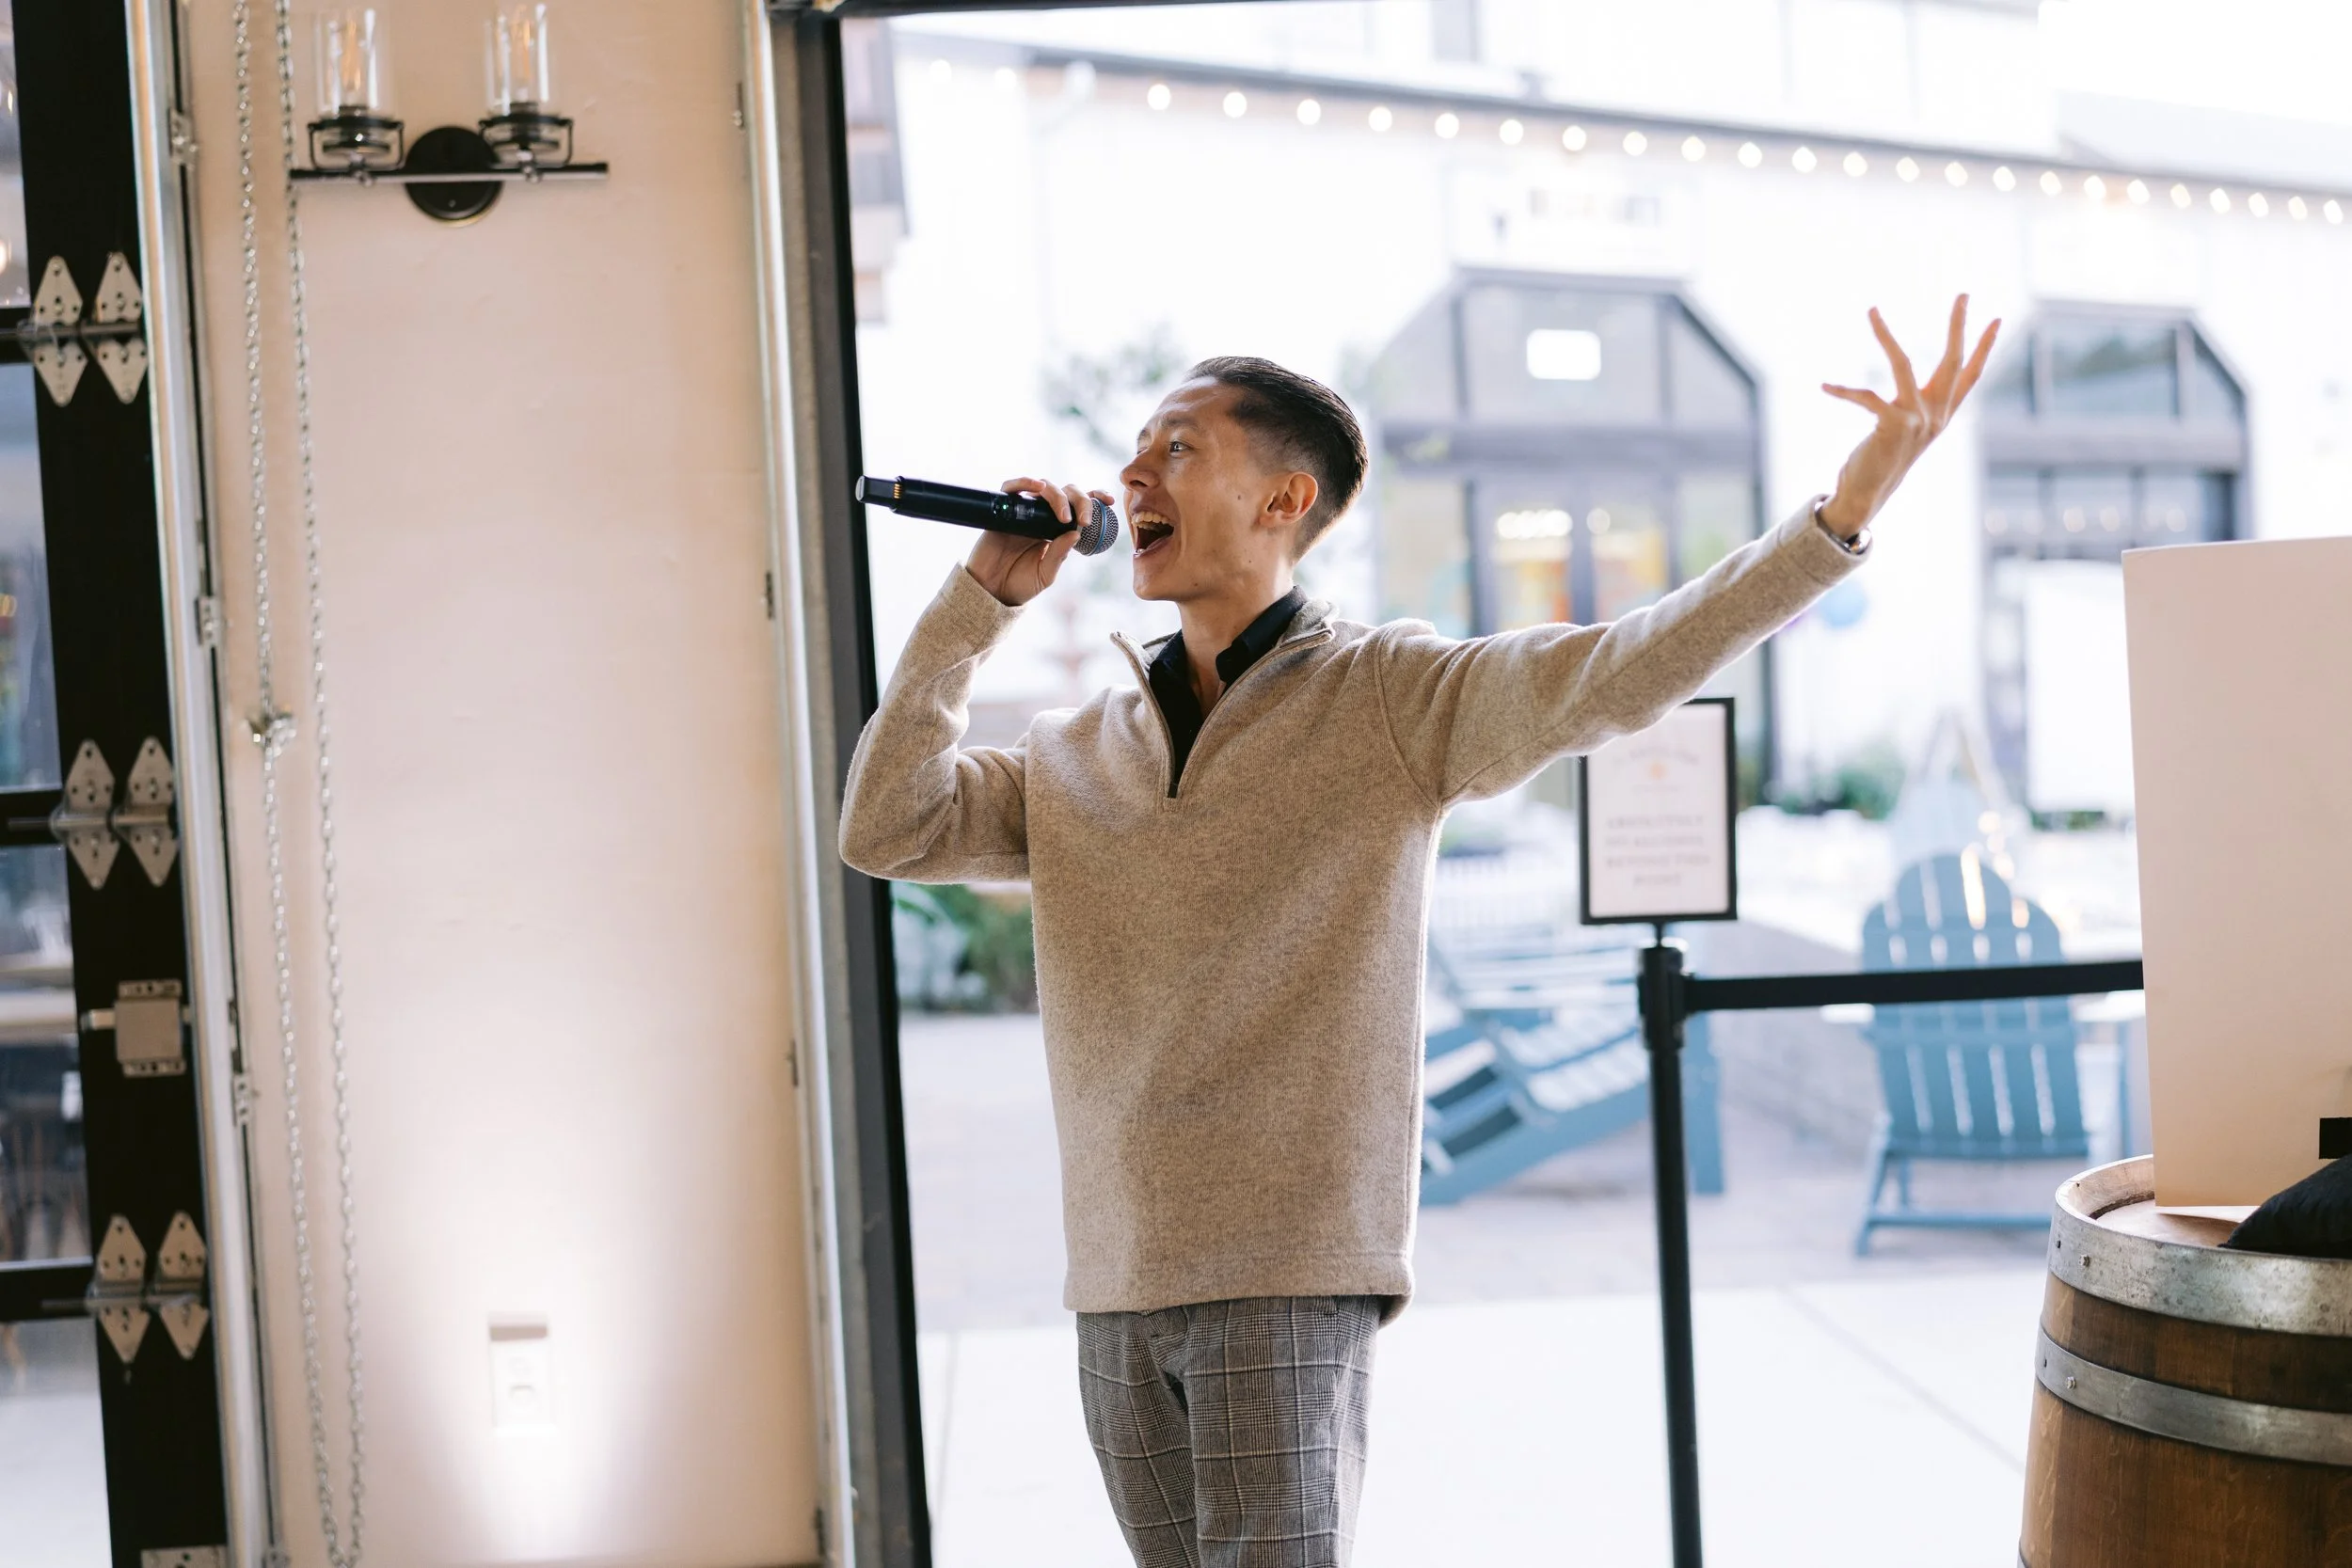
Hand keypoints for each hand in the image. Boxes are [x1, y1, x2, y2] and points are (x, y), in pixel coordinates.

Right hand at [966, 478, 1110, 606]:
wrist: (991, 591)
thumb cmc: (1020, 584)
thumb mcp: (1046, 573)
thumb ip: (1059, 554)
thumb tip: (1076, 533)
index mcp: (1057, 529)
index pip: (1078, 505)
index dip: (1094, 498)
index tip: (1109, 501)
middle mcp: (1042, 516)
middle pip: (1065, 492)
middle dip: (1080, 500)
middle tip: (1085, 520)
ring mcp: (1023, 511)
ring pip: (1044, 486)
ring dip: (1058, 496)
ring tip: (1064, 516)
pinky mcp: (1003, 510)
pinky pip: (1012, 488)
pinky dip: (1025, 482)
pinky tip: (1037, 486)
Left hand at [1818, 295, 1999, 537]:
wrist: (1868, 495)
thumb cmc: (1882, 460)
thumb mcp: (1907, 430)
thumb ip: (1915, 407)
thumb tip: (1912, 382)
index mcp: (1943, 415)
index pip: (1971, 375)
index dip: (1986, 347)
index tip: (1998, 319)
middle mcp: (1936, 415)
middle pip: (1953, 361)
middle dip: (1958, 326)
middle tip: (1963, 294)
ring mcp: (1917, 420)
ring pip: (1902, 364)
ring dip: (1884, 335)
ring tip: (1871, 310)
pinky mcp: (1893, 426)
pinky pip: (1867, 397)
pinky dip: (1843, 391)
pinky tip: (1825, 387)